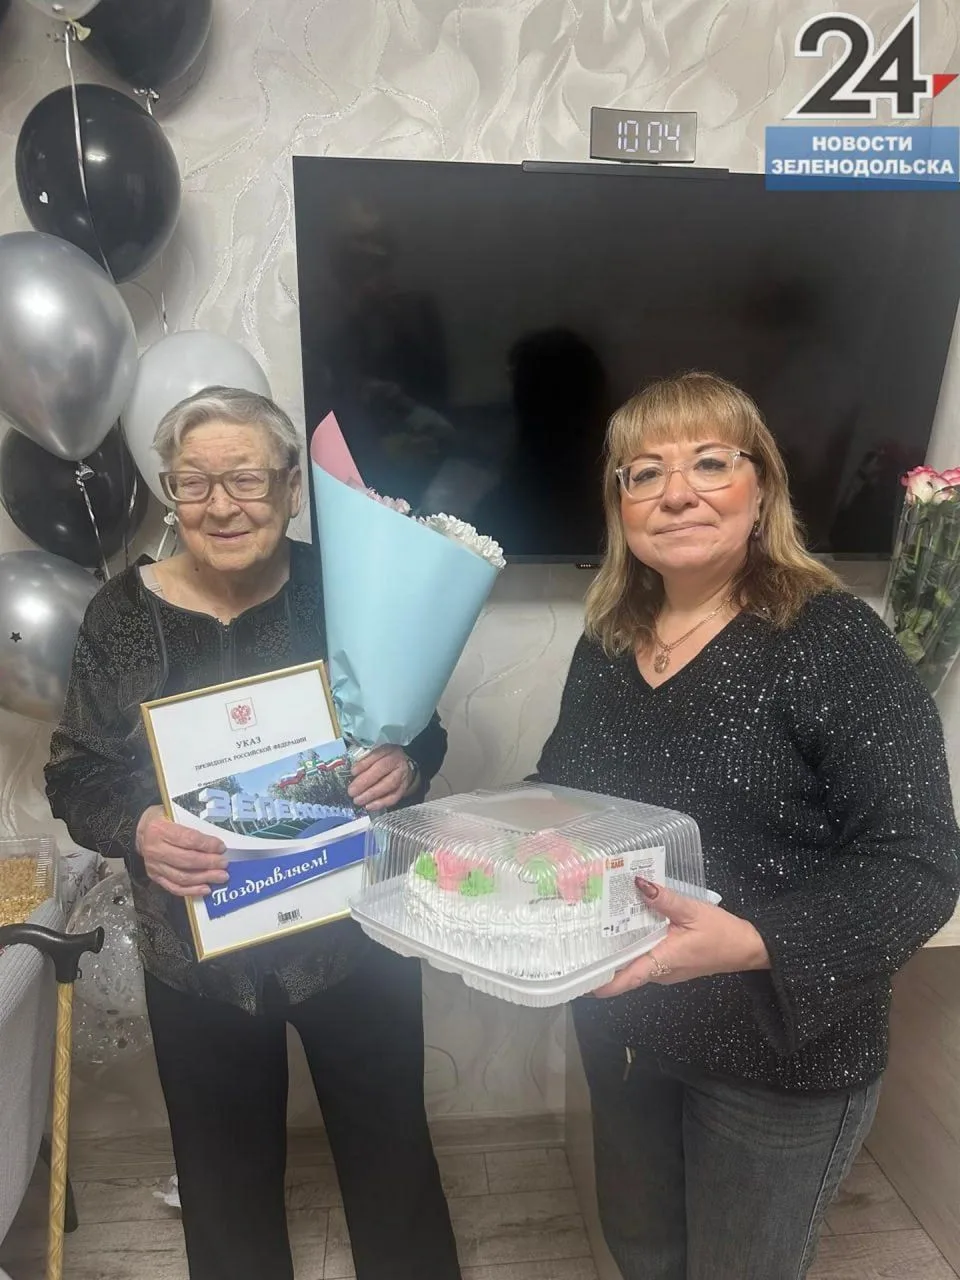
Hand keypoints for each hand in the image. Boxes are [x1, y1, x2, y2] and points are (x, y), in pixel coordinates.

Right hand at [135, 805, 228, 897]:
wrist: (141, 830)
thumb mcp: (173, 811)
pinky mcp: (155, 876)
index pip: (188, 839)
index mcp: (160, 829)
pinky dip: (191, 890)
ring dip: (204, 878)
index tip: (221, 847)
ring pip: (182, 877)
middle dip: (209, 863)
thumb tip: (218, 834)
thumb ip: (192, 822)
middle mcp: (155, 849)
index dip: (207, 845)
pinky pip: (174, 887)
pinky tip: (206, 889)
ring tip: (221, 876)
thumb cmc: (163, 818)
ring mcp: (154, 865)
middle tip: (224, 864)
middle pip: (186, 860)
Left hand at [347, 746, 416, 811]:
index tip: (353, 772)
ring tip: (358, 800)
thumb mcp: (375, 754)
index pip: (376, 755)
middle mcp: (396, 761)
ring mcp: (402, 775)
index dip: (364, 764)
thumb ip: (364, 761)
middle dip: (365, 782)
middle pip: (381, 770)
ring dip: (371, 794)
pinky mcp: (404, 788)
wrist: (402, 766)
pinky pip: (393, 797)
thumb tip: (351, 774)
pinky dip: (381, 803)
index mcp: (388, 750)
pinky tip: (369, 806)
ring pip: (388, 785)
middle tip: (352, 791)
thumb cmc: (384, 760)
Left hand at [593, 878, 769, 997]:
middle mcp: (659, 972)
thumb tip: (638, 884)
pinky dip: (632, 944)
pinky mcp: (669, 962)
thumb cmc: (722, 933)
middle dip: (602, 959)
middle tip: (577, 938)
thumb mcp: (692, 911)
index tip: (578, 977)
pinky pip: (644, 956)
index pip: (625, 980)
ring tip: (593, 926)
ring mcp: (664, 970)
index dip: (599, 982)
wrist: (747, 948)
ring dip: (616, 950)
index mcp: (662, 962)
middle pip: (623, 970)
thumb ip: (664, 899)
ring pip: (633, 962)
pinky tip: (623, 925)